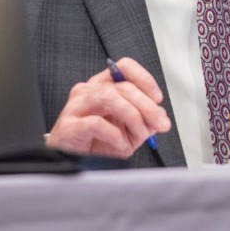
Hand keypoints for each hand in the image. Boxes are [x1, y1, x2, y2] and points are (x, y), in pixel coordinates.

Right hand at [45, 57, 170, 157]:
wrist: (72, 162)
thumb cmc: (96, 143)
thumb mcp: (129, 130)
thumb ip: (145, 119)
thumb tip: (160, 114)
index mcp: (102, 85)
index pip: (124, 67)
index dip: (145, 79)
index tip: (158, 98)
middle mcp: (88, 90)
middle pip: (123, 86)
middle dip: (147, 106)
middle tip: (160, 122)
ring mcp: (76, 106)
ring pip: (109, 97)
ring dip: (133, 116)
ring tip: (140, 133)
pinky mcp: (68, 126)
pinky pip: (95, 123)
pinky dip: (114, 134)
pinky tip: (120, 143)